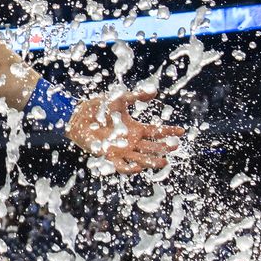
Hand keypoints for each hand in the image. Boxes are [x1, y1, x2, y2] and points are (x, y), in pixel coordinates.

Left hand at [65, 88, 183, 173]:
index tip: (182, 131)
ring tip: (163, 161)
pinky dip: (130, 168)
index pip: (156, 131)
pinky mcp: (109, 156)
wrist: (78, 116)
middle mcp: (131, 141)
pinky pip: (121, 166)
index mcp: (135, 128)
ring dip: (152, 161)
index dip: (169, 131)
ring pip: (141, 158)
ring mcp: (121, 149)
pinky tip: (138, 166)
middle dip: (164, 147)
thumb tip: (155, 91)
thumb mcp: (119, 100)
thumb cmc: (97, 107)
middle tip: (174, 146)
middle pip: (151, 146)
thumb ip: (136, 96)